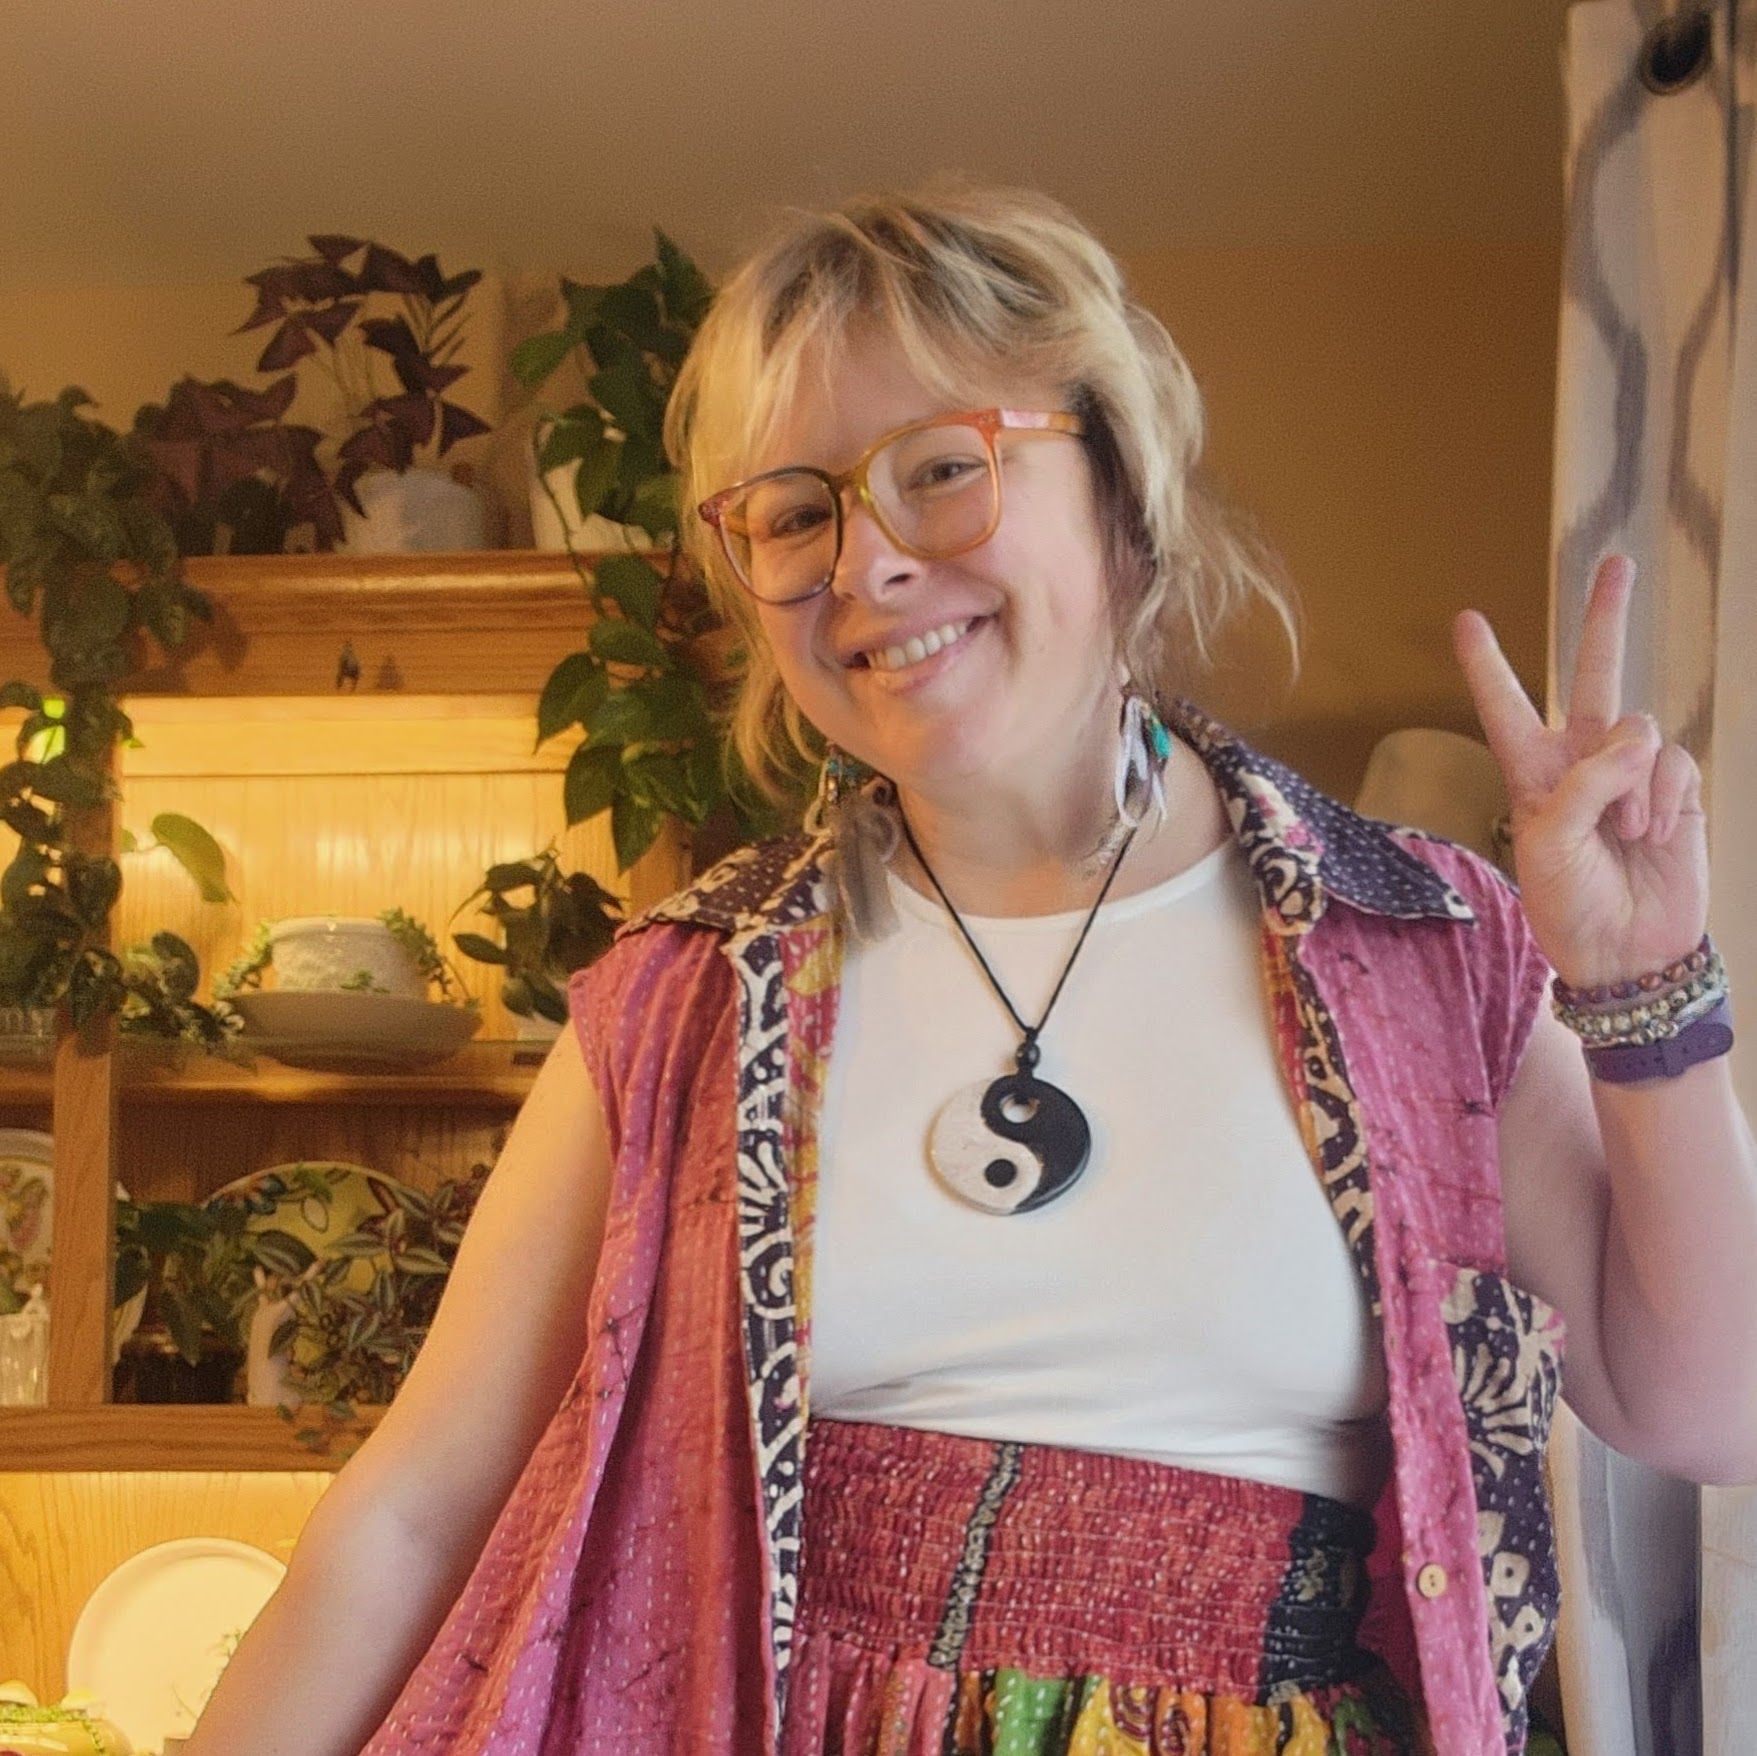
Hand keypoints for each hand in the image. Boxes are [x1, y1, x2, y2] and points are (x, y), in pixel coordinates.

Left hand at [1451, 552, 1708, 989]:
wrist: (1627, 951)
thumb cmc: (1569, 903)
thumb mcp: (1548, 842)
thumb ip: (1583, 782)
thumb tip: (1638, 739)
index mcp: (1531, 772)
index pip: (1506, 708)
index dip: (1487, 665)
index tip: (1465, 619)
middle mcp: (1581, 761)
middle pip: (1592, 674)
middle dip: (1605, 619)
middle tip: (1615, 562)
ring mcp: (1632, 772)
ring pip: (1638, 728)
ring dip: (1631, 784)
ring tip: (1623, 834)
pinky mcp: (1675, 789)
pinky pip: (1672, 761)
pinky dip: (1661, 797)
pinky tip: (1652, 835)